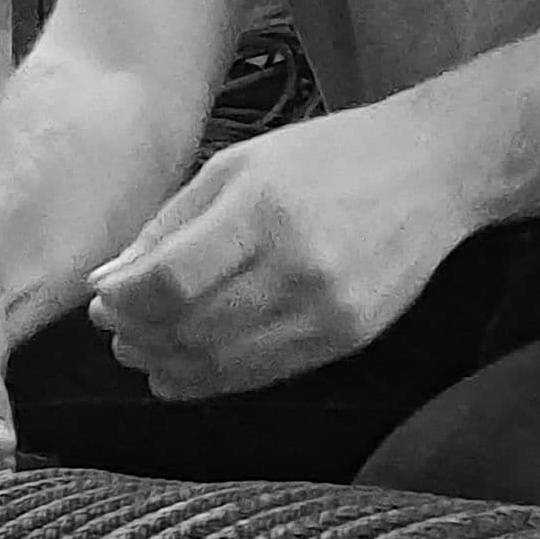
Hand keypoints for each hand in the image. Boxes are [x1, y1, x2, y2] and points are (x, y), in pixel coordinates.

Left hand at [88, 102, 474, 397]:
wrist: (436, 172)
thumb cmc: (327, 158)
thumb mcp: (237, 165)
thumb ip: (169, 224)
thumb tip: (109, 282)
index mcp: (263, 212)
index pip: (169, 282)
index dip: (123, 302)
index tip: (103, 298)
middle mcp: (298, 268)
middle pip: (189, 329)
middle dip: (137, 335)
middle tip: (113, 327)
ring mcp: (327, 311)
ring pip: (221, 364)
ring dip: (166, 364)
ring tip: (140, 349)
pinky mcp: (347, 340)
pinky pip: (261, 375)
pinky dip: (210, 379)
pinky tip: (180, 369)